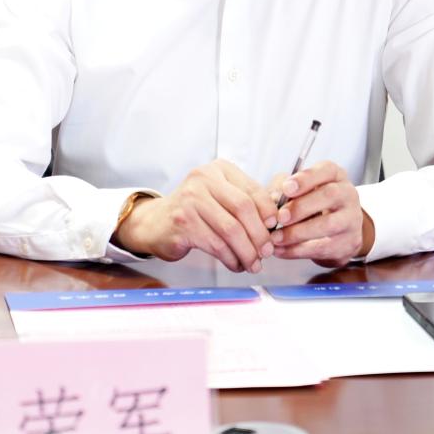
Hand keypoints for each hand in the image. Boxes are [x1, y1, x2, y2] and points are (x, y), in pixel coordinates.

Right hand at [112, 160, 277, 272]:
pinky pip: (216, 244)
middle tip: (267, 251)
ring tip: (253, 263)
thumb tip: (278, 218)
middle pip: (243, 209)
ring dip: (247, 251)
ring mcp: (190, 200)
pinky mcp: (183, 223)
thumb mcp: (220, 196)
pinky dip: (231, 258)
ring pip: (230, 230)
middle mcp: (203, 179)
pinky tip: (235, 264)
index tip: (275, 228)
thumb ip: (246, 201)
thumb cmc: (195, 211)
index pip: (252, 190)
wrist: (155, 223)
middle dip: (259, 234)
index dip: (268, 211)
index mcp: (218, 169)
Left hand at [269, 160, 374, 266]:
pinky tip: (281, 250)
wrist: (339, 230)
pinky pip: (323, 247)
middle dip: (301, 206)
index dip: (306, 178)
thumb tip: (272, 198)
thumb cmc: (313, 203)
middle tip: (280, 216)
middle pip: (329, 195)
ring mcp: (351, 219)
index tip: (287, 188)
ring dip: (298, 232)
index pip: (326, 170)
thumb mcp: (300, 189)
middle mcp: (348, 194)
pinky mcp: (348, 243)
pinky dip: (298, 250)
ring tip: (276, 237)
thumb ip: (283, 189)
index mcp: (336, 175)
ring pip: (328, 224)